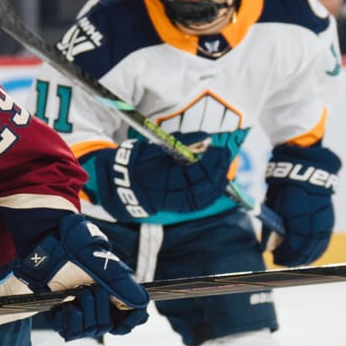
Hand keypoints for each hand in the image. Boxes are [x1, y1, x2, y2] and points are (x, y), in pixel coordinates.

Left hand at [17, 216, 149, 341]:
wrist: (50, 254)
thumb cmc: (78, 254)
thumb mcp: (104, 267)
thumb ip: (123, 285)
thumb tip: (142, 302)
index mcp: (116, 295)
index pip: (133, 318)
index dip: (130, 322)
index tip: (125, 320)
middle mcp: (101, 307)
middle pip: (109, 326)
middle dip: (99, 308)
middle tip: (89, 289)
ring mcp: (83, 314)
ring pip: (91, 330)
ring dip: (83, 311)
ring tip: (76, 293)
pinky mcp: (64, 319)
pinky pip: (70, 332)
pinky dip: (67, 320)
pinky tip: (64, 307)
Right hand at [84, 137, 237, 219]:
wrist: (120, 184)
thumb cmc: (137, 162)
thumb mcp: (156, 147)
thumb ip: (182, 142)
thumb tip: (206, 137)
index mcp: (161, 177)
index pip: (193, 171)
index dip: (210, 161)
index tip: (219, 149)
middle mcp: (168, 194)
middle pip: (201, 185)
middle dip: (217, 170)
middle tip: (225, 155)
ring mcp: (173, 203)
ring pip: (203, 197)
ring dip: (217, 182)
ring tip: (224, 168)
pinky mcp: (177, 208)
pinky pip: (199, 203)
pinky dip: (211, 193)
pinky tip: (218, 183)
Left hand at [263, 143, 341, 266]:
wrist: (306, 169)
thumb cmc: (284, 186)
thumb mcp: (273, 204)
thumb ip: (272, 226)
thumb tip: (269, 247)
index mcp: (298, 212)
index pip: (294, 242)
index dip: (285, 254)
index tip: (275, 258)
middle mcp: (314, 216)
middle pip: (307, 246)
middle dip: (295, 258)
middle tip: (283, 262)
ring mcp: (324, 217)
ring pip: (318, 244)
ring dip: (307, 256)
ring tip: (295, 262)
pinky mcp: (329, 218)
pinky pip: (325, 238)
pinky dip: (317, 249)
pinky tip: (310, 255)